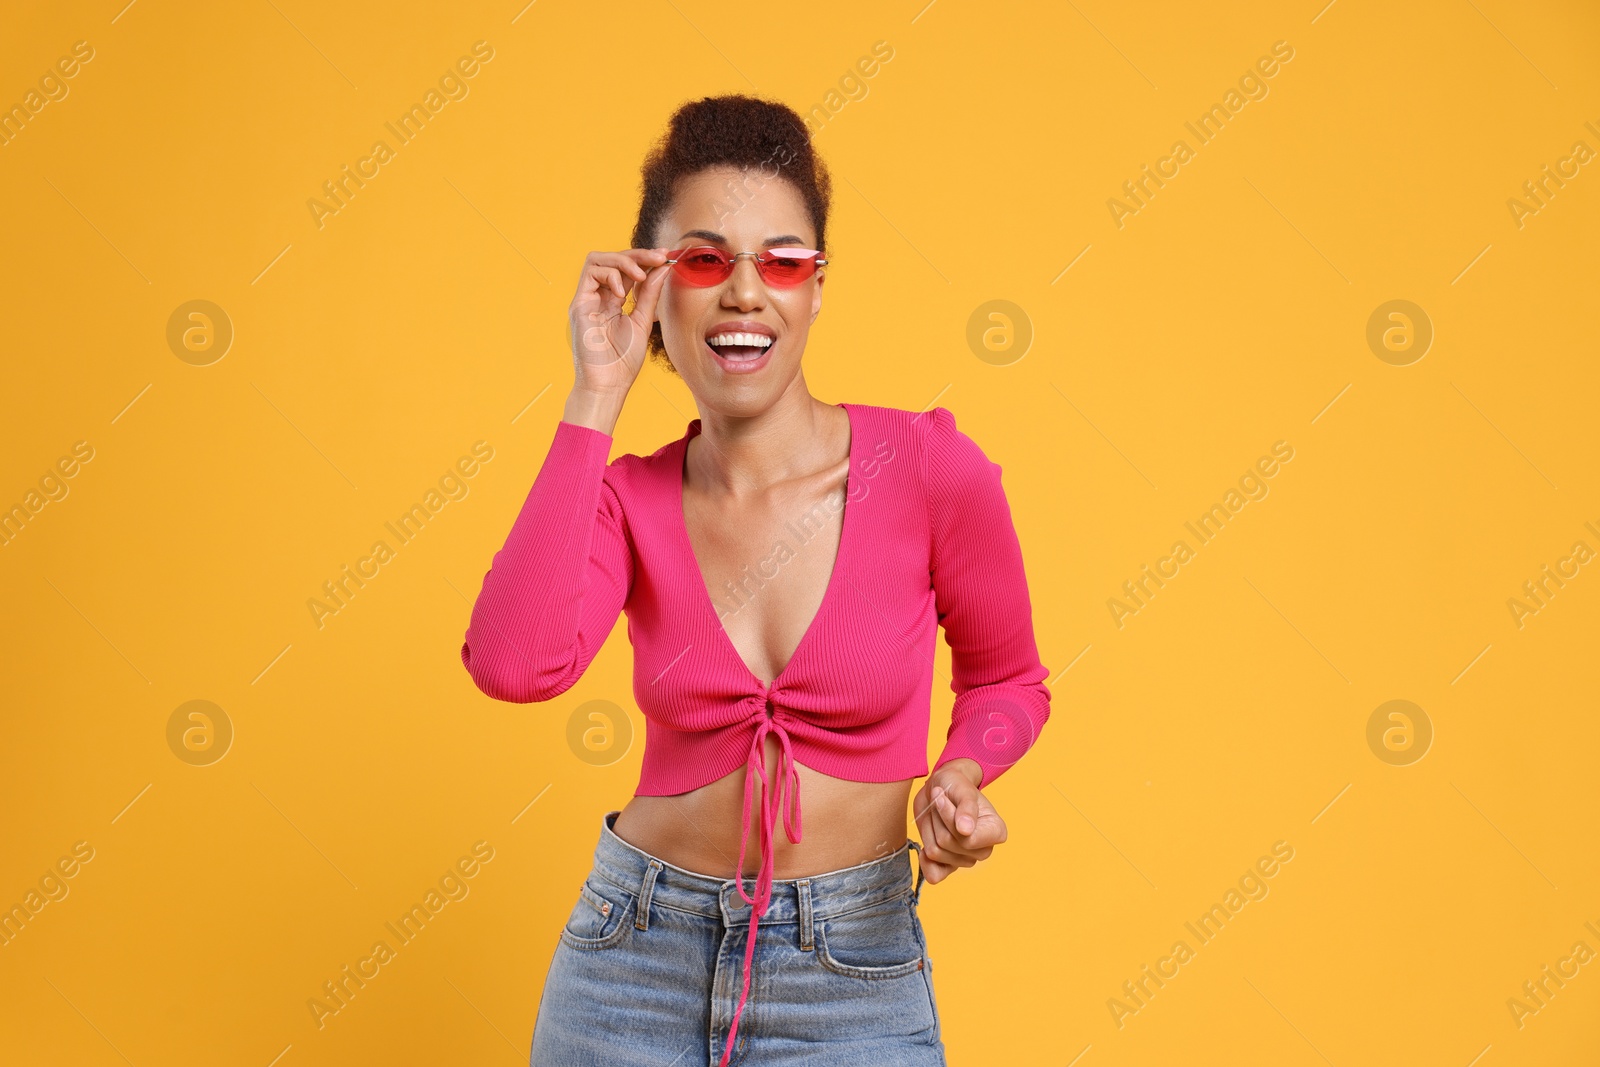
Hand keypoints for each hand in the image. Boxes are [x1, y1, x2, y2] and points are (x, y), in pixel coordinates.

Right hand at [567, 247, 672, 395]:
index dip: (644, 259)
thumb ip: (649, 294)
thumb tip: (662, 268)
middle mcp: (598, 296)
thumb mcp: (642, 321)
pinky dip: (610, 275)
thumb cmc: (623, 361)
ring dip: (624, 261)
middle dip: (638, 254)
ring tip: (641, 276)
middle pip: (613, 259)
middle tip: (659, 257)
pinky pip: (591, 272)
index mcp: (612, 301)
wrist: (608, 384)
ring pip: (599, 259)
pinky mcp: (579, 303)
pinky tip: (622, 292)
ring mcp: (587, 298)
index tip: (665, 256)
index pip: (627, 270)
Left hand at [912, 759, 1006, 884]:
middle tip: (938, 802)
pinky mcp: (949, 865)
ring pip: (936, 853)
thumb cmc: (955, 785)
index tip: (941, 797)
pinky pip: (934, 875)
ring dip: (929, 830)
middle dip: (937, 821)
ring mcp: (966, 860)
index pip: (967, 840)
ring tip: (934, 814)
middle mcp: (984, 849)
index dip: (949, 818)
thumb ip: (967, 807)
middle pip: (948, 845)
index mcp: (996, 831)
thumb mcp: (962, 788)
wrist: (940, 789)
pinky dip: (925, 860)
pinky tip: (925, 843)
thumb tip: (966, 830)